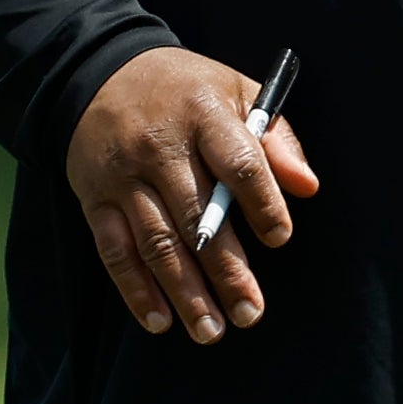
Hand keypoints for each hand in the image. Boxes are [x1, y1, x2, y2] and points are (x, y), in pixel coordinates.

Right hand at [66, 47, 318, 343]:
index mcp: (205, 114)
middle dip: (226, 270)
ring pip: (157, 243)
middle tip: (251, 312)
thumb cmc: (186, 89)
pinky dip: (136, 289)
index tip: (280, 238)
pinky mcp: (95, 199)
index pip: (238, 163)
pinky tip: (159, 320)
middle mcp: (161, 147)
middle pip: (198, 216)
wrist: (101, 73)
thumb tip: (307, 186)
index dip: (262, 203)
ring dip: (185, 292)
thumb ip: (275, 138)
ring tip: (212, 330)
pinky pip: (115, 250)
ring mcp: (125, 176)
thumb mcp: (235, 91)